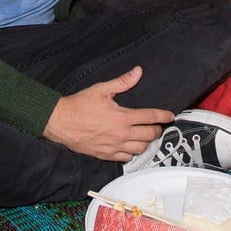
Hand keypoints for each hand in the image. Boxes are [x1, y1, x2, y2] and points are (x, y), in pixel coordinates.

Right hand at [42, 66, 174, 161]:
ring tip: (145, 136)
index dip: (163, 116)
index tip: (169, 116)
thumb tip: (137, 72)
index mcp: (122, 118)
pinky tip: (131, 146)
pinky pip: (126, 158)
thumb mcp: (101, 89)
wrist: (61, 122)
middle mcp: (120, 134)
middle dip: (157, 130)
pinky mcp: (105, 155)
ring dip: (146, 142)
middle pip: (149, 135)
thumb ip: (122, 82)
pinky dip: (132, 153)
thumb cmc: (79, 105)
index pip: (150, 117)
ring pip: (140, 149)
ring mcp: (114, 147)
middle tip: (157, 125)